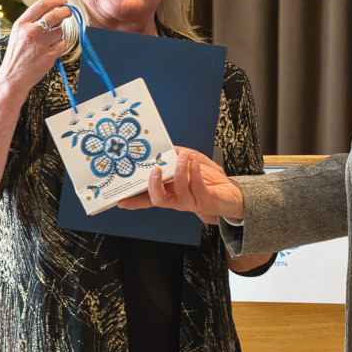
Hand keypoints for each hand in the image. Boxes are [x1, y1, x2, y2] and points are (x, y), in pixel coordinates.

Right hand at [0, 0, 70, 96]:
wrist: (13, 76)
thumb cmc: (17, 54)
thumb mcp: (18, 34)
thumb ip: (32, 22)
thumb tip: (53, 11)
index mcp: (21, 24)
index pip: (41, 5)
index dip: (55, 0)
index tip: (63, 0)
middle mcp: (31, 32)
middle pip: (55, 15)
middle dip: (65, 12)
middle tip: (69, 12)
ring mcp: (40, 43)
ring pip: (60, 31)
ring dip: (60, 33)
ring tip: (50, 41)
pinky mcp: (49, 55)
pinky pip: (63, 44)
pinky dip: (61, 46)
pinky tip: (52, 50)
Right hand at [118, 147, 244, 223]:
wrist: (230, 192)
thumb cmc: (207, 179)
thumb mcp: (188, 163)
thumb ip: (175, 157)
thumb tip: (163, 149)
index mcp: (169, 193)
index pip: (147, 198)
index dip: (134, 201)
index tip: (120, 200)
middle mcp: (176, 200)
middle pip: (158, 199)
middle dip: (154, 184)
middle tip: (155, 169)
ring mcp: (190, 202)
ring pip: (178, 190)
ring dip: (180, 170)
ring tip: (183, 157)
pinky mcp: (205, 200)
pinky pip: (196, 188)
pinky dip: (195, 173)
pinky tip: (195, 163)